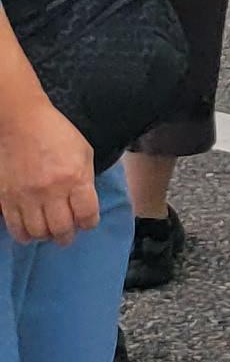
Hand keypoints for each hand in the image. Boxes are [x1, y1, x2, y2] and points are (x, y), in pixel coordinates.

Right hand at [0, 92, 98, 245]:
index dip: (89, 223)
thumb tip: (84, 204)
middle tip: (68, 234)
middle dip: (68, 235)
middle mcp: (51, 191)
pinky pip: (16, 228)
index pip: (86, 214)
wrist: (23, 124)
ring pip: (38, 233)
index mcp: (75, 178)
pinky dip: (25, 235)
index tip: (87, 223)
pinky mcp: (7, 199)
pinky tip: (31, 231)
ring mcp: (27, 197)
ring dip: (47, 236)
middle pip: (61, 229)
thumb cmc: (58, 135)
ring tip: (50, 232)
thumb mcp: (84, 153)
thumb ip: (85, 179)